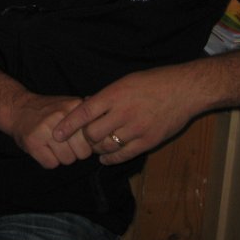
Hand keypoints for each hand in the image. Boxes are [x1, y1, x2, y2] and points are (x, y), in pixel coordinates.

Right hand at [7, 93, 94, 168]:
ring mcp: (46, 130)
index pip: (93, 137)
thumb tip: (107, 122)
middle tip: (65, 144)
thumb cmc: (47, 111)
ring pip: (68, 160)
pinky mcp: (33, 143)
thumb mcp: (68, 104)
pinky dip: (48, 161)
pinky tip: (43, 149)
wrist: (17, 108)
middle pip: (83, 152)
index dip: (88, 143)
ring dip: (62, 158)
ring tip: (53, 146)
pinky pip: (51, 164)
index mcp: (73, 106)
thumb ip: (86, 113)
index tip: (81, 141)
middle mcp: (60, 116)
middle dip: (76, 153)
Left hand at [51, 66, 200, 165]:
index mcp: (114, 94)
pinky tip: (106, 157)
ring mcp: (135, 129)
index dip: (68, 125)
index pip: (84, 112)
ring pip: (106, 146)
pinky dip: (111, 158)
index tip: (56, 134)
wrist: (184, 90)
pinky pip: (123, 155)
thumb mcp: (126, 81)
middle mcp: (122, 113)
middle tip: (84, 138)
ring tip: (96, 146)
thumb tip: (88, 105)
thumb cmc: (153, 82)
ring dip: (97, 148)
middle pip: (92, 134)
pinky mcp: (148, 142)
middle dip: (85, 138)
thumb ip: (107, 96)